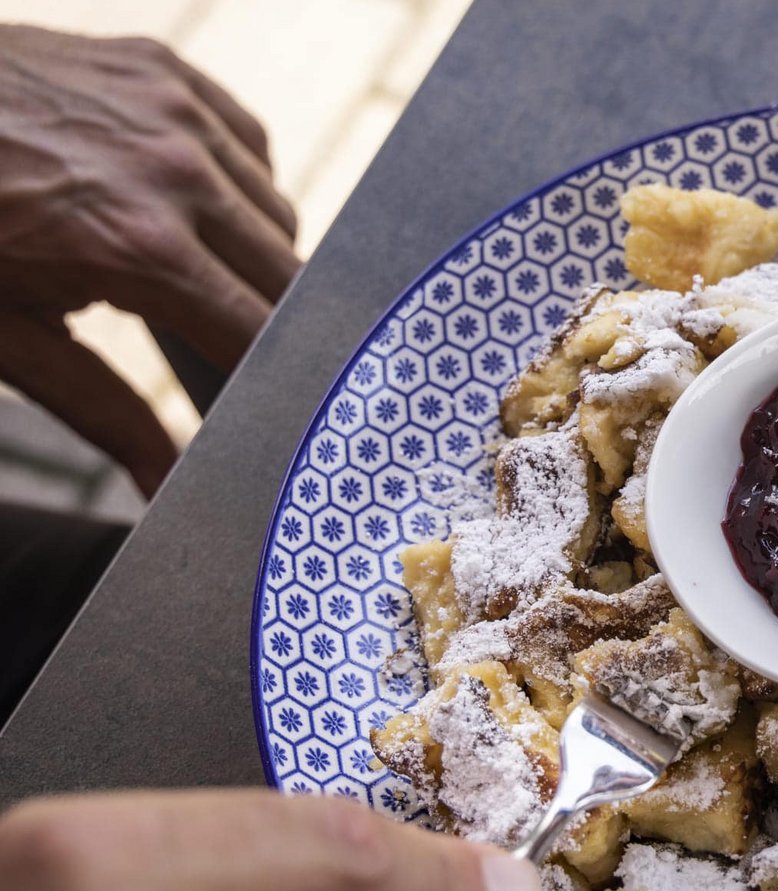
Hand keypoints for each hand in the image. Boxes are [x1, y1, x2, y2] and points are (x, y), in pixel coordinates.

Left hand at [0, 26, 301, 493]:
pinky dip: (238, 184)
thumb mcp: (3, 335)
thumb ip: (102, 410)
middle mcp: (177, 172)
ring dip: (258, 255)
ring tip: (197, 278)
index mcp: (141, 249)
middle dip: (278, 326)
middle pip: (291, 275)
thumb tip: (167, 483)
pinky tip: (192, 208)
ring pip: (278, 211)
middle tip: (240, 359)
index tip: (296, 415)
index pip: (266, 334)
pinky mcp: (165, 68)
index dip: (288, 380)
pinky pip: (248, 144)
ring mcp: (175, 109)